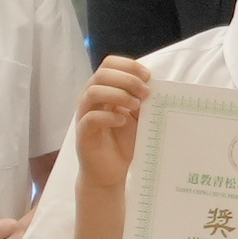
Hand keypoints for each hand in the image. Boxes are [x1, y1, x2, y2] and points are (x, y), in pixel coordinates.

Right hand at [74, 57, 150, 186]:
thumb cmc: (123, 144)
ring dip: (118, 95)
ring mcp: (84, 116)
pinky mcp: (83, 134)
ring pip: (93, 92)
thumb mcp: (138, 117)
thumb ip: (141, 100)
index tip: (148, 76)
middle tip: (146, 93)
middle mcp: (90, 100)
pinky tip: (123, 121)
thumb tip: (154, 84)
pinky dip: (109, 116)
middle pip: (102, 74)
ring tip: (136, 106)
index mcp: (103, 90)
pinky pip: (90, 118)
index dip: (128, 65)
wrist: (111, 173)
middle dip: (127, 79)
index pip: (109, 65)